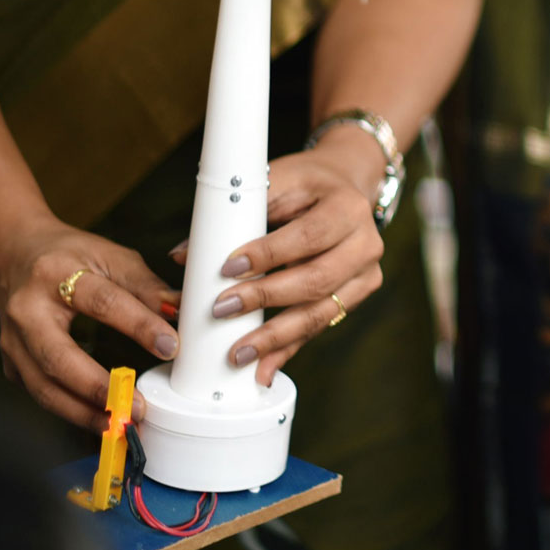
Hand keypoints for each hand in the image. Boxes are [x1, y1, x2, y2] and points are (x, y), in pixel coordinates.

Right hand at [0, 219, 178, 430]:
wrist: (12, 256)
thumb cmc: (66, 254)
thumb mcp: (108, 256)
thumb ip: (144, 286)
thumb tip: (179, 313)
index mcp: (55, 273)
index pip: (103, 303)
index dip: (139, 326)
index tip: (170, 347)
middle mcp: (26, 310)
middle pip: (60, 358)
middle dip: (100, 388)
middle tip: (138, 406)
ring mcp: (12, 341)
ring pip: (45, 387)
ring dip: (84, 412)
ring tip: (121, 424)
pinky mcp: (11, 364)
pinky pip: (41, 394)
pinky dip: (71, 411)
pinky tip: (99, 420)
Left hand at [187, 141, 384, 385]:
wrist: (347, 187)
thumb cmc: (307, 184)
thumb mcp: (279, 180)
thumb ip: (237, 212)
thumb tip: (183, 255)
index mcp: (349, 207)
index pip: (308, 236)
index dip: (268, 255)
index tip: (227, 268)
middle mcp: (367, 243)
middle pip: (316, 280)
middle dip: (266, 299)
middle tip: (222, 310)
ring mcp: (366, 274)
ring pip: (320, 312)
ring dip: (275, 337)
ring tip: (237, 353)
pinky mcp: (357, 296)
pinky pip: (320, 326)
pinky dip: (288, 349)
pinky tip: (263, 369)